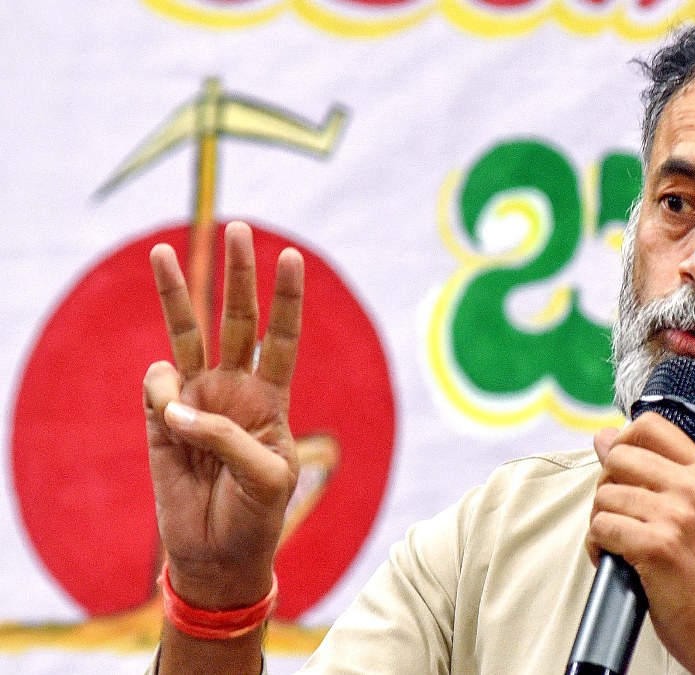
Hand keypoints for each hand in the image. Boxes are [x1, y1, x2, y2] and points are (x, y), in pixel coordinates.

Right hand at [144, 221, 302, 609]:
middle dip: (237, 276)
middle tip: (238, 228)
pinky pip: (156, 386)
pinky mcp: (160, 419)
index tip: (292, 257)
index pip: (283, 338)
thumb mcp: (267, 477)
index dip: (287, 300)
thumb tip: (175, 402)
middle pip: (238, 320)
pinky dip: (161, 393)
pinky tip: (169, 417)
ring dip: (177, 294)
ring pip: (187, 335)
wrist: (217, 554)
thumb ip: (227, 435)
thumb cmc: (256, 516)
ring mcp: (195, 399)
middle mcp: (234, 389)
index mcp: (272, 398)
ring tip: (163, 251)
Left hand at [586, 416, 694, 674]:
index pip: (648, 425)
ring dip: (601, 522)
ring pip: (604, 495)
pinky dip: (599, 548)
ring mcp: (676, 516)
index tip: (624, 472)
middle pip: (618, 456)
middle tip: (622, 517)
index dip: (623, 443)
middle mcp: (693, 488)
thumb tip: (604, 437)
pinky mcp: (656, 546)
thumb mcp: (694, 510)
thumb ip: (653, 471)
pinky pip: (601, 527)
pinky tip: (618, 561)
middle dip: (608, 487)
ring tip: (622, 544)